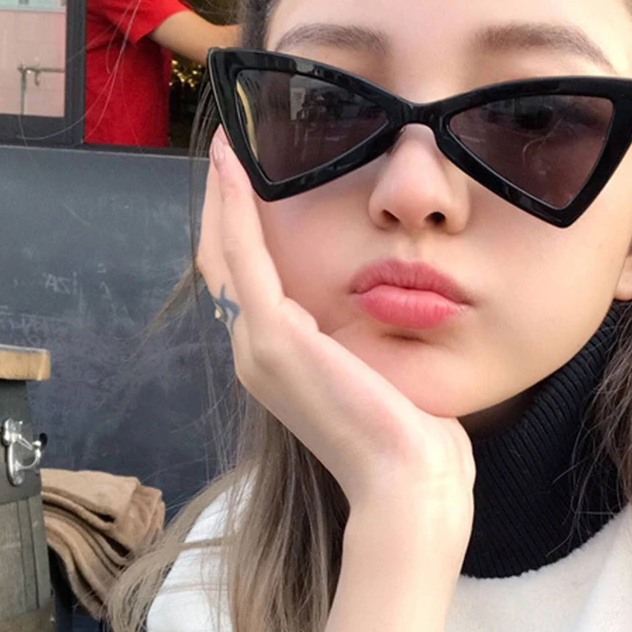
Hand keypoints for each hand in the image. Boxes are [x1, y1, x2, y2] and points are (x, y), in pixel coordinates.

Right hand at [196, 131, 475, 549]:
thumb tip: (380, 308)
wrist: (408, 481)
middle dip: (224, 204)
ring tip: (228, 150)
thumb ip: (361, 337)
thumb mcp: (379, 370)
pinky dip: (233, 207)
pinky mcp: (273, 336)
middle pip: (225, 261)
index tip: (246, 178)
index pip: (246, 280)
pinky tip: (234, 165)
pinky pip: (242, 254)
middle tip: (229, 151)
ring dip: (223, 196)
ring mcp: (258, 345)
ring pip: (224, 252)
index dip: (240, 228)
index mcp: (279, 359)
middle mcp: (255, 350)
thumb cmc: (409, 433)